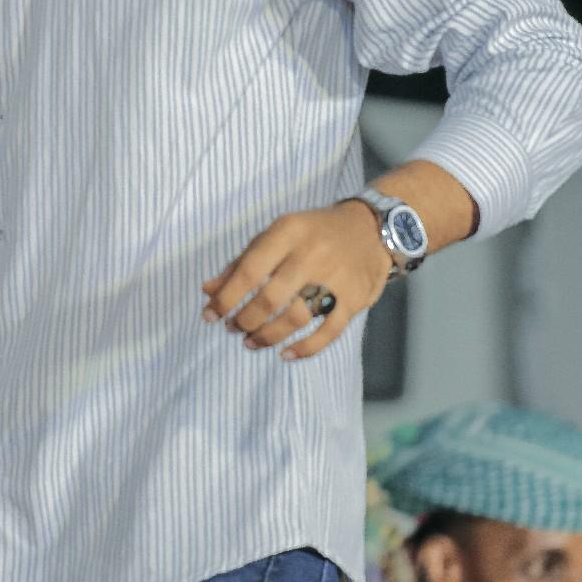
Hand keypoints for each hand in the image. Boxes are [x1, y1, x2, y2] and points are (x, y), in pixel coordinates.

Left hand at [200, 201, 391, 360]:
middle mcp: (311, 253)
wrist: (372, 228)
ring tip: (251, 342)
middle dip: (245, 320)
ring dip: (268, 336)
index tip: (210, 315)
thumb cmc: (313, 232)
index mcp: (288, 231)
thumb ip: (242, 262)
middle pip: (270, 298)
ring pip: (296, 317)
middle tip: (233, 329)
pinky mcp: (356, 298)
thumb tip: (208, 291)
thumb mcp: (277, 234)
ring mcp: (336, 277)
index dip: (226, 297)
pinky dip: (305, 348)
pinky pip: (329, 331)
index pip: (249, 270)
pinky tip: (286, 354)